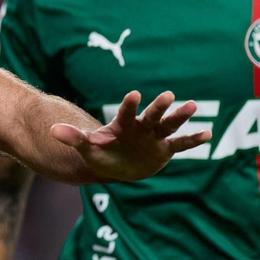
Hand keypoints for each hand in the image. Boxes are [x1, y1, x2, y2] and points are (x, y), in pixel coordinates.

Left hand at [50, 91, 208, 181]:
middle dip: (159, 107)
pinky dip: (192, 139)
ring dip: (180, 117)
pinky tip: (207, 134)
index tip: (134, 94)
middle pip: (151, 115)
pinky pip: (180, 144)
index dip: (129, 105)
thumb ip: (74, 138)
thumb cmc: (101, 153)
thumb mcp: (87, 148)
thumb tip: (52, 131)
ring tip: (192, 105)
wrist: (115, 165)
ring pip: (168, 125)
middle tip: (170, 95)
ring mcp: (154, 137)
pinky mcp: (164, 149)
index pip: (125, 113)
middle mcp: (141, 127)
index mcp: (122, 124)